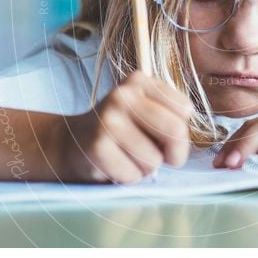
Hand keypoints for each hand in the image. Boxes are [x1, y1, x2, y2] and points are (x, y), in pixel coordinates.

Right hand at [52, 71, 193, 182]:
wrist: (73, 142)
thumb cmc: (122, 131)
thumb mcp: (148, 112)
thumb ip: (172, 119)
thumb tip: (177, 148)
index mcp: (140, 80)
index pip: (184, 110)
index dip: (181, 132)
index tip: (166, 137)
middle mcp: (123, 95)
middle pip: (175, 130)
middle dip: (173, 153)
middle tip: (158, 156)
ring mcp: (108, 119)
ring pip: (154, 159)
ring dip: (145, 167)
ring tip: (128, 156)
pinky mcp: (97, 147)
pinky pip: (134, 174)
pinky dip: (128, 177)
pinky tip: (114, 164)